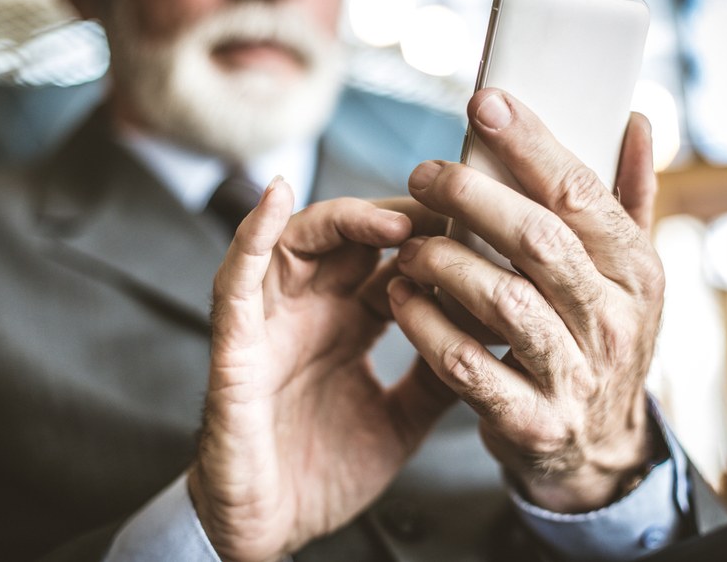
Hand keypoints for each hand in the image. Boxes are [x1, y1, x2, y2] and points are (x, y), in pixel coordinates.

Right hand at [189, 181, 452, 561]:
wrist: (270, 529)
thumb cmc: (325, 471)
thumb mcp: (400, 419)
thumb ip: (436, 375)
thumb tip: (492, 336)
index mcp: (349, 325)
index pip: (391, 262)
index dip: (430, 241)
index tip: (480, 228)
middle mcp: (311, 311)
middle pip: (352, 237)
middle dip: (400, 218)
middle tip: (449, 211)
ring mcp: (271, 321)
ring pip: (299, 241)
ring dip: (345, 220)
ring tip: (396, 219)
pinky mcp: (235, 344)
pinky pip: (236, 279)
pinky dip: (250, 235)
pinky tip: (274, 197)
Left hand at [388, 89, 662, 512]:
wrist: (599, 447)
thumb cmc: (601, 339)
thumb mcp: (628, 275)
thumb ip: (628, 200)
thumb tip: (634, 120)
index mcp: (637, 273)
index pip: (582, 194)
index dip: (531, 144)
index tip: (484, 103)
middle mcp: (613, 322)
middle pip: (538, 240)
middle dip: (472, 195)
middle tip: (424, 173)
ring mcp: (574, 376)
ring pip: (502, 300)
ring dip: (444, 260)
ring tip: (409, 242)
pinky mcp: (532, 421)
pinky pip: (467, 365)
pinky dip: (427, 325)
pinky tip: (402, 296)